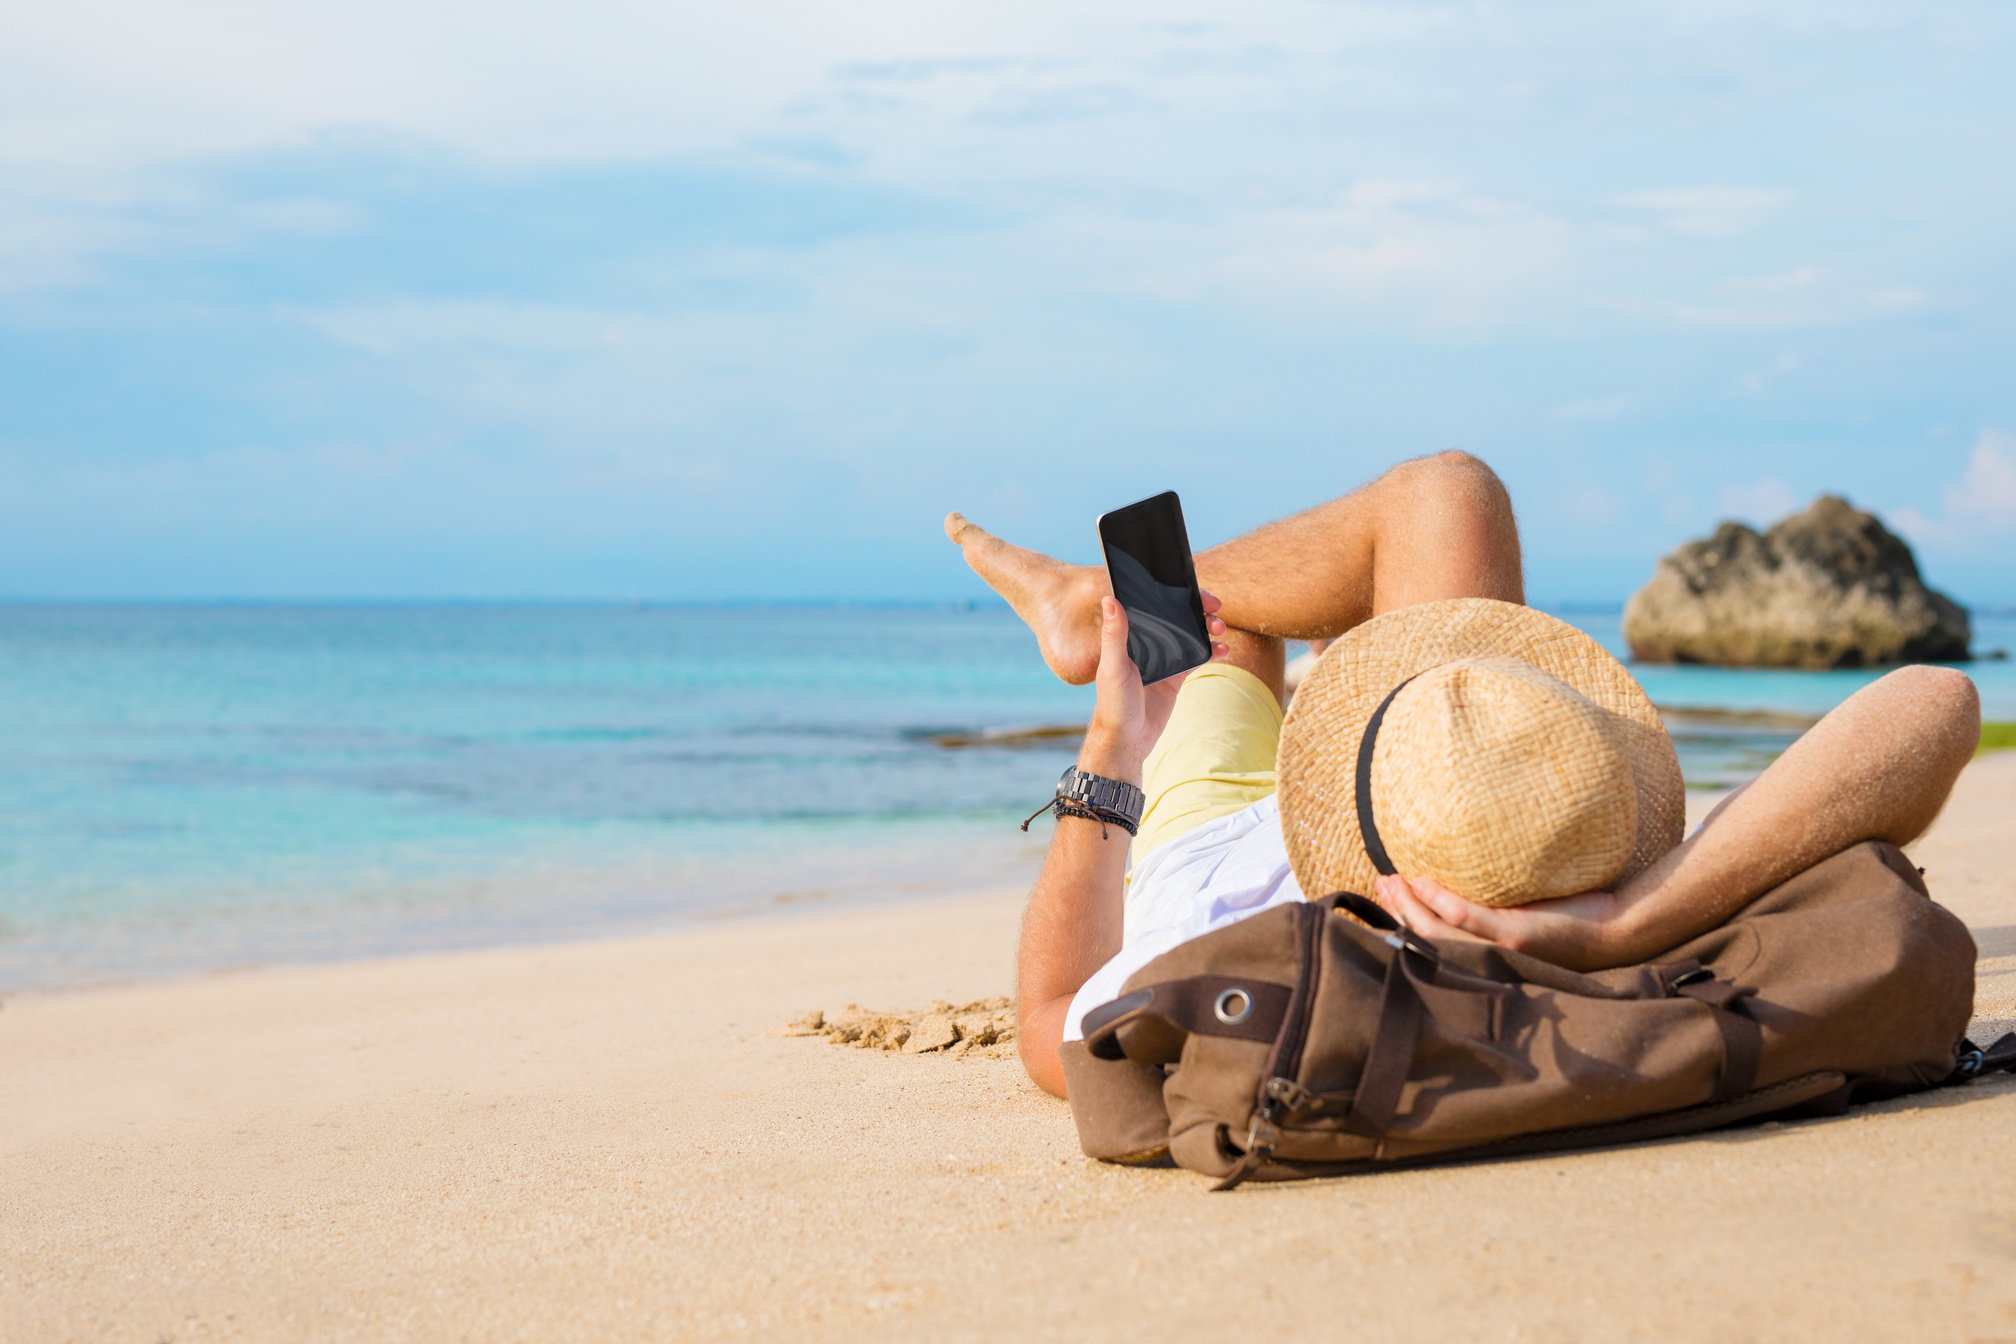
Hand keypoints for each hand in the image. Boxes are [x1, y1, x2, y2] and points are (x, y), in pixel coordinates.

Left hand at [1080, 592, 1227, 780]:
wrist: (1128, 739)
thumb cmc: (1114, 704)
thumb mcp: (1114, 667)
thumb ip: (1114, 635)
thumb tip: (1109, 599)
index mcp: (1130, 635)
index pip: (1153, 605)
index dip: (1173, 593)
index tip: (1192, 590)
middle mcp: (1147, 643)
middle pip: (1176, 616)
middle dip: (1198, 608)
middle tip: (1215, 607)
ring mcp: (1164, 659)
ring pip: (1190, 634)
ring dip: (1208, 627)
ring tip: (1220, 629)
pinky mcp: (1176, 676)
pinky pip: (1198, 657)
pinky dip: (1212, 651)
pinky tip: (1223, 650)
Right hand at [1373, 874, 1632, 972]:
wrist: (1614, 931)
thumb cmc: (1570, 922)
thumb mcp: (1522, 920)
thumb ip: (1492, 911)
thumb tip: (1465, 883)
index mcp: (1485, 962)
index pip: (1431, 948)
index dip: (1401, 925)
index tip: (1383, 898)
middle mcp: (1487, 963)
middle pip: (1424, 941)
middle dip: (1396, 912)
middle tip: (1379, 884)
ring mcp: (1499, 951)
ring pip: (1437, 932)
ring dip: (1408, 906)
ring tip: (1392, 880)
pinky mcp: (1514, 935)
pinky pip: (1467, 918)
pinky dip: (1440, 901)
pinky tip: (1424, 881)